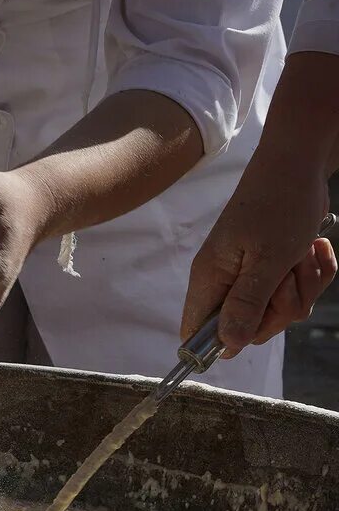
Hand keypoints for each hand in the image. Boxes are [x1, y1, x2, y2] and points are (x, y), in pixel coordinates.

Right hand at [182, 150, 336, 355]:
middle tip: (288, 279)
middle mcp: (226, 280)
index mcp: (211, 279)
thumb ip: (246, 304)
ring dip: (303, 288)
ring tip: (303, 257)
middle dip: (281, 310)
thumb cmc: (279, 206)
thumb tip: (228, 346)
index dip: (224, 340)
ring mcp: (250, 274)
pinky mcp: (273, 267)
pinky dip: (314, 274)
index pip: (195, 331)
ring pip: (279, 310)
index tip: (257, 322)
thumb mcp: (268, 260)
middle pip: (248, 327)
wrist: (300, 164)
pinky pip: (297, 291)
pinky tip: (315, 250)